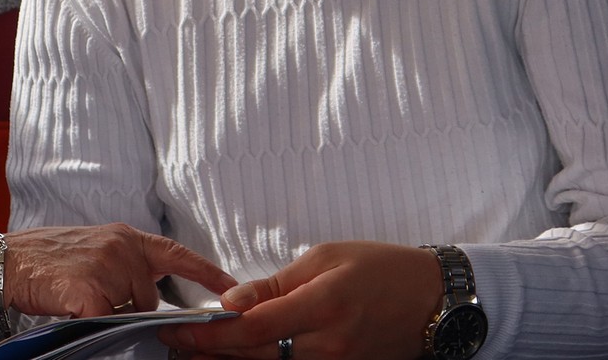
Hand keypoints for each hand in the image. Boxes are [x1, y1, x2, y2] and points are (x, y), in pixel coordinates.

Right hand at [2, 223, 235, 318]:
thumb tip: (148, 304)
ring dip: (107, 315)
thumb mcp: (94, 252)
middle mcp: (122, 246)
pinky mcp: (89, 291)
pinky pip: (105, 323)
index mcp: (126, 236)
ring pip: (127, 313)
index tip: (234, 288)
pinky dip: (92, 324)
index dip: (208, 272)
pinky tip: (71, 307)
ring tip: (76, 297)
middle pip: (149, 298)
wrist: (5, 262)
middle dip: (129, 309)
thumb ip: (125, 268)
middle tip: (92, 299)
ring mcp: (107, 267)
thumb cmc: (47, 262)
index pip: (177, 254)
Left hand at [159, 241, 439, 359]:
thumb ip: (276, 283)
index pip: (254, 328)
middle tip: (173, 343)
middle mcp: (329, 344)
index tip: (178, 328)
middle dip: (210, 351)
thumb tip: (233, 300)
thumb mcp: (326, 257)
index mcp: (323, 305)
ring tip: (194, 354)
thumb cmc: (382, 268)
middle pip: (256, 356)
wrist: (434, 300)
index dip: (212, 333)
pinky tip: (237, 359)